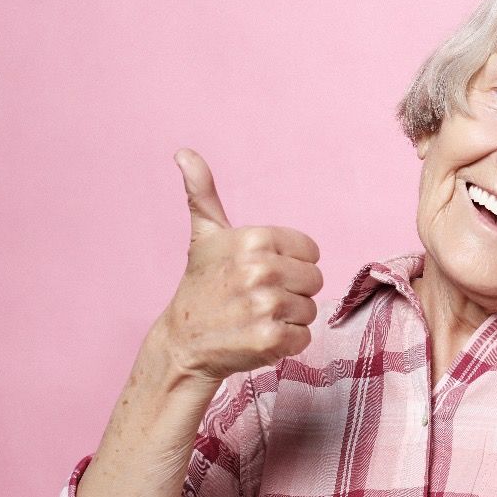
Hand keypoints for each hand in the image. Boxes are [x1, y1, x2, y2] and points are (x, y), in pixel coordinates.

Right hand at [156, 149, 324, 381]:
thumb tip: (184, 153)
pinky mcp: (270, 339)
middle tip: (257, 298)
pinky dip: (287, 342)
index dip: (291, 264)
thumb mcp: (204, 236)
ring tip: (255, 317)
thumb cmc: (201, 287)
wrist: (182, 343)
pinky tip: (258, 337)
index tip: (261, 273)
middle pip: (314, 280)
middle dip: (291, 291)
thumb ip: (203, 193)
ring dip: (288, 318)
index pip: (311, 252)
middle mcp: (260, 269)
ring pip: (310, 309)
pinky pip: (304, 337)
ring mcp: (266, 305)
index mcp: (254, 238)